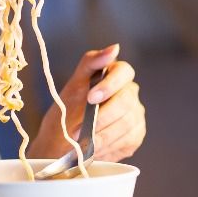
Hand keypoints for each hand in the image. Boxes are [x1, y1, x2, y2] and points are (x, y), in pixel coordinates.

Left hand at [30, 44, 145, 162]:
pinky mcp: (135, 136)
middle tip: (79, 129)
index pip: (124, 72)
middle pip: (125, 102)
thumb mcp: (74, 84)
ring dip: (101, 135)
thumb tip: (115, 48)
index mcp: (117, 75)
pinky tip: (93, 148)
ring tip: (82, 142)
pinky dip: (107, 146)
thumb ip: (92, 63)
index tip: (91, 98)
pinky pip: (127, 141)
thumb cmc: (68, 109)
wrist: (62, 140)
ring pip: (126, 124)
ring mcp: (135, 116)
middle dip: (101, 117)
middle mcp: (130, 94)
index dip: (109, 85)